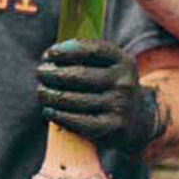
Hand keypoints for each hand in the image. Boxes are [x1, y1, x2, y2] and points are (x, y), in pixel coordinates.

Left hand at [35, 38, 163, 153]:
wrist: (138, 122)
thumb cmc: (111, 88)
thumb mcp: (110, 67)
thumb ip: (86, 59)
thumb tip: (50, 58)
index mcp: (124, 61)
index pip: (93, 51)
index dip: (68, 50)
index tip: (49, 54)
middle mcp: (124, 82)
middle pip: (80, 75)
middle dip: (54, 73)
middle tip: (39, 73)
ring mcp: (120, 106)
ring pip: (76, 99)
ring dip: (51, 95)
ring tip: (41, 92)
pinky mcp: (112, 127)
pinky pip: (80, 121)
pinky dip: (60, 116)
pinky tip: (49, 111)